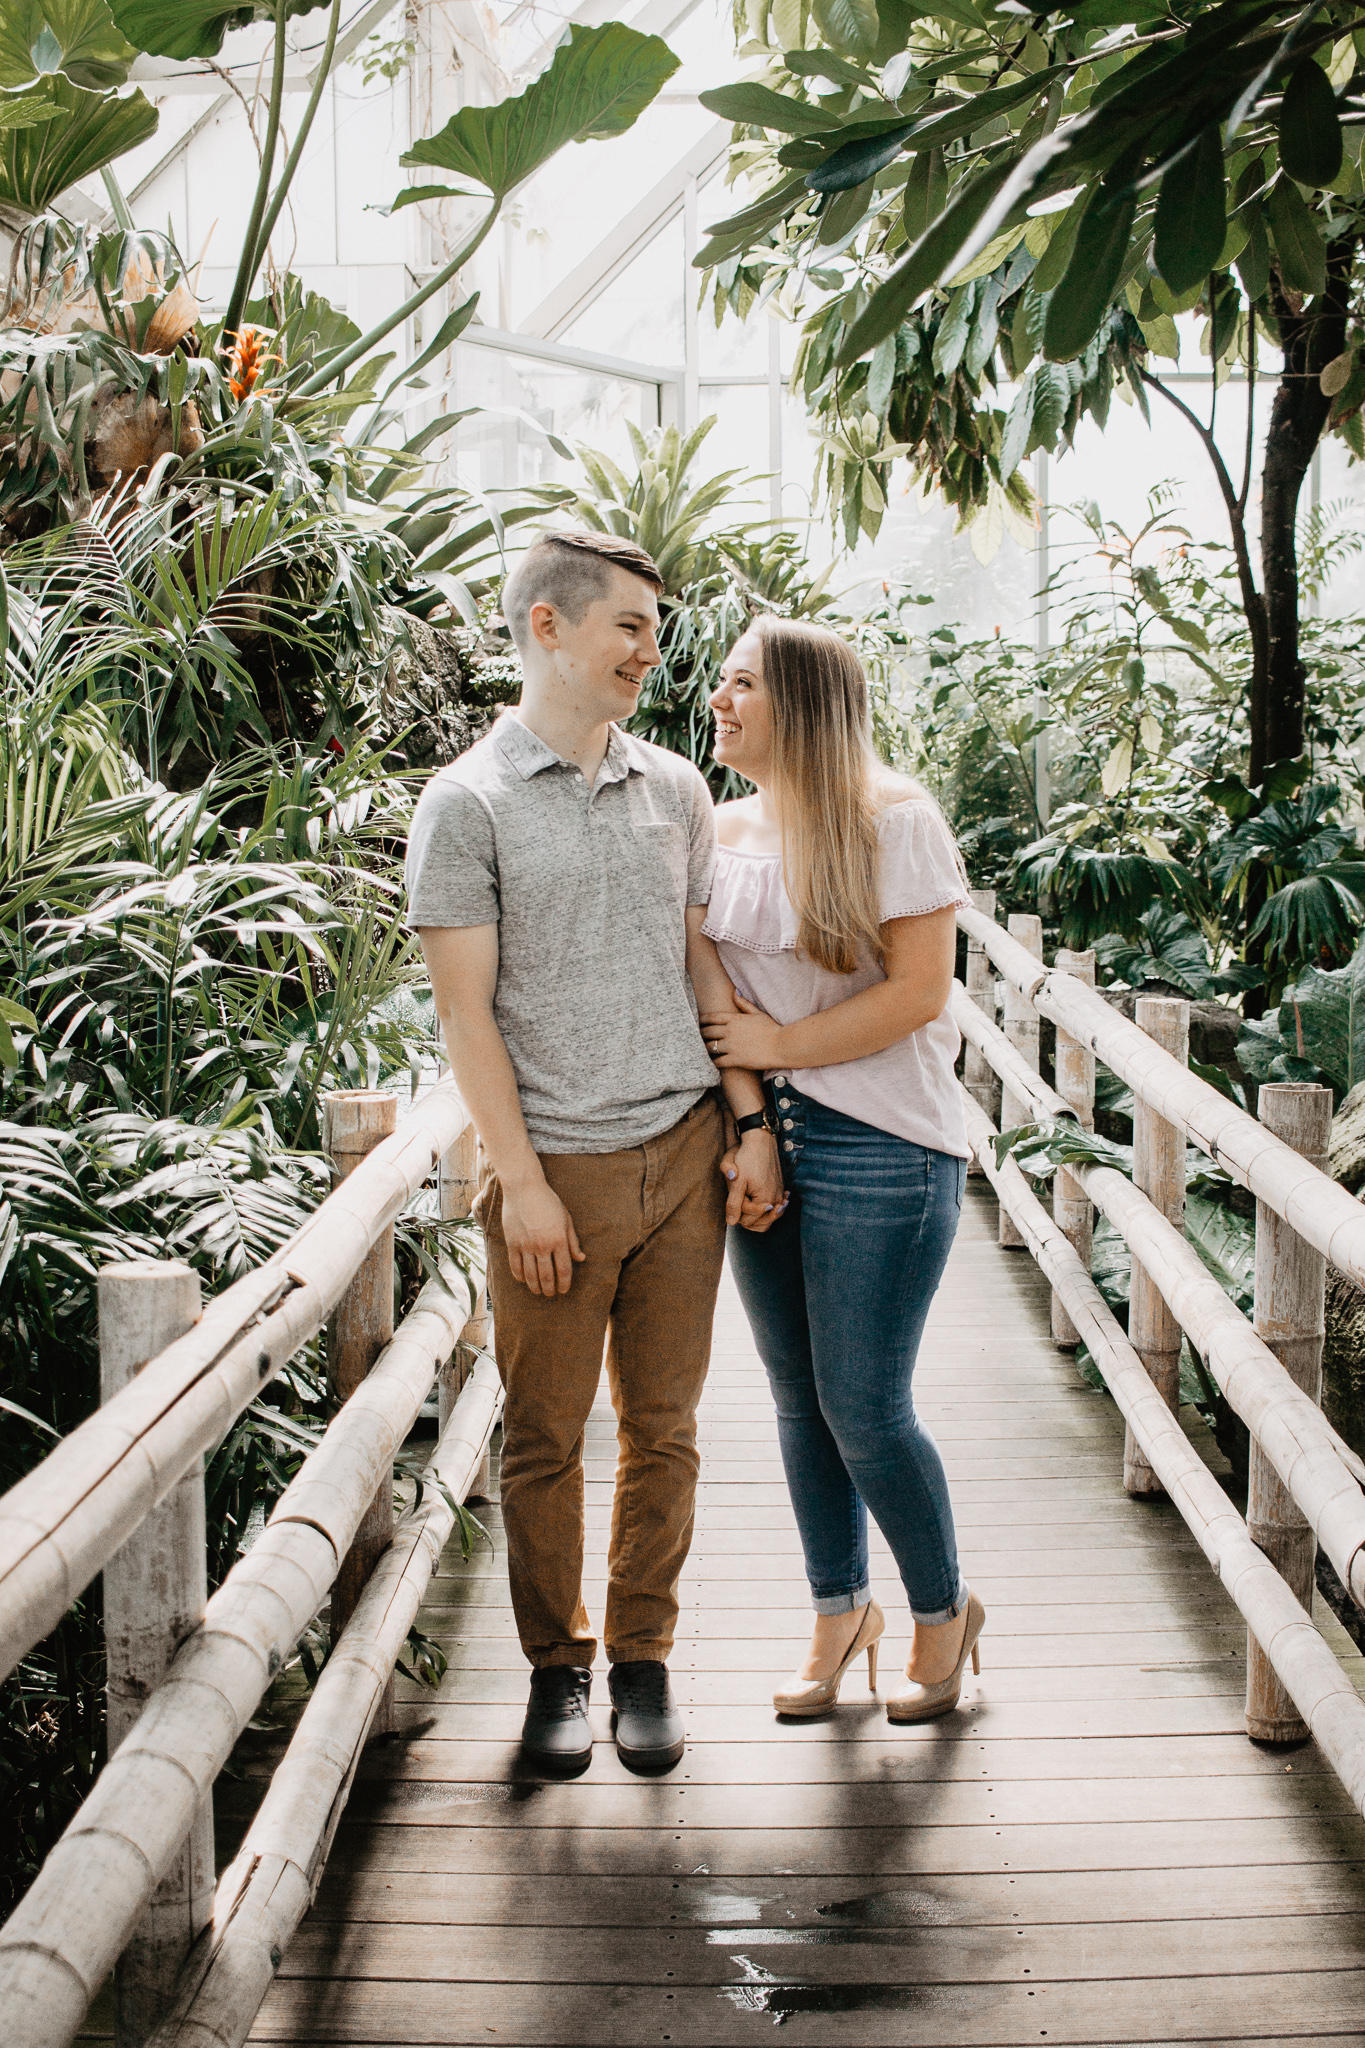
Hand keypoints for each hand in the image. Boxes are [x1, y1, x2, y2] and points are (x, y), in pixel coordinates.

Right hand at [500, 1174, 584, 1295]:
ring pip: (530, 1275)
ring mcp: (525, 1245)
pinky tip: (524, 1280)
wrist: (524, 1188)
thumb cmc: (548, 1201)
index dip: (564, 1284)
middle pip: (547, 1276)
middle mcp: (542, 1245)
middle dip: (550, 1289)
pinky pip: (515, 1266)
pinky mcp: (512, 1243)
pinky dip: (520, 1277)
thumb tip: (581, 1259)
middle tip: (551, 1294)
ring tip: (538, 1291)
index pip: (563, 1270)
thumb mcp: (566, 1219)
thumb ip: (573, 1241)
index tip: (564, 1290)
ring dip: (535, 1287)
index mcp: (559, 1239)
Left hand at [702, 993, 783, 1069]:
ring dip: (705, 1048)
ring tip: (703, 1050)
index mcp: (735, 1019)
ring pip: (710, 1047)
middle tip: (698, 1037)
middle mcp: (730, 1031)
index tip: (699, 1022)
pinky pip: (718, 1061)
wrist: (782, 1045)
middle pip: (707, 1032)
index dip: (702, 1020)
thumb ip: (744, 1004)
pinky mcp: (736, 1060)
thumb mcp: (758, 1013)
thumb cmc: (772, 1029)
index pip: (712, 1017)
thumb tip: (735, 992)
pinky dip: (713, 1062)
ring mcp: (732, 1046)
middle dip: (701, 1034)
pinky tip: (712, 1062)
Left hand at [721, 1130, 787, 1231]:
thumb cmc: (747, 1158)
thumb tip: (731, 1222)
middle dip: (747, 1215)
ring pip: (768, 1218)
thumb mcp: (736, 1181)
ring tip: (747, 1201)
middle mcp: (776, 1201)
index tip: (736, 1194)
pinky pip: (774, 1208)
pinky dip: (766, 1209)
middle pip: (759, 1224)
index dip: (737, 1210)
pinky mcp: (781, 1189)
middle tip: (740, 1198)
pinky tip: (760, 1201)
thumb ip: (733, 1203)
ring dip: (757, 1214)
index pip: (747, 1221)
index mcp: (764, 1201)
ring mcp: (780, 1195)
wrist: (760, 1140)